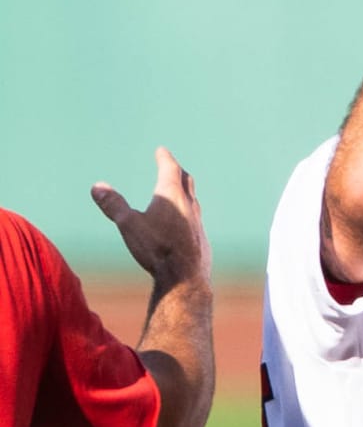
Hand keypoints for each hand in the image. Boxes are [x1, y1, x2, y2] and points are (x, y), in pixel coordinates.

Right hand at [92, 147, 210, 285]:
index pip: (170, 168)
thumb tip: (97, 186)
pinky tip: (184, 223)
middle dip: (177, 171)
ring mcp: (198, 221)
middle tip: (172, 165)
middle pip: (186, 181)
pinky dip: (188, 212)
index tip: (161, 150)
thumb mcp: (129, 225)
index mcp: (171, 196)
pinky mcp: (201, 237)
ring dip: (185, 192)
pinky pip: (195, 219)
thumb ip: (113, 205)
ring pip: (193, 200)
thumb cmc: (157, 248)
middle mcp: (189, 205)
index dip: (165, 158)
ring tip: (179, 191)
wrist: (185, 276)